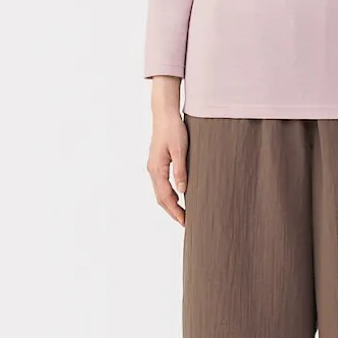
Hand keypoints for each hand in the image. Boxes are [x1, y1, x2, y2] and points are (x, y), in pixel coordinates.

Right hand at [147, 84, 187, 224]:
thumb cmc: (173, 129)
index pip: (166, 197)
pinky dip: (168, 195)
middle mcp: (152, 170)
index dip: (175, 211)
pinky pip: (161, 184)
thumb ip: (180, 170)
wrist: (164, 114)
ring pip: (160, 192)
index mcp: (157, 169)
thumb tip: (183, 191)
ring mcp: (153, 167)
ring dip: (170, 204)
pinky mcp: (157, 163)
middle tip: (185, 223)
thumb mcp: (180, 150)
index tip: (185, 221)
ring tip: (182, 214)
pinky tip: (178, 196)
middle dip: (172, 212)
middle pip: (161, 198)